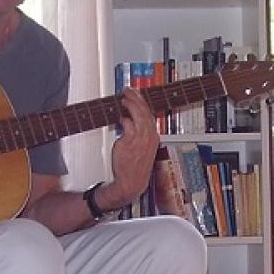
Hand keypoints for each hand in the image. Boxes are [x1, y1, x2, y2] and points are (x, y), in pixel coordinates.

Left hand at [102, 88, 160, 207]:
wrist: (131, 182)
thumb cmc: (135, 166)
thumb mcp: (142, 148)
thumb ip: (137, 133)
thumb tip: (128, 119)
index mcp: (153, 137)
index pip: (149, 114)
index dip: (142, 102)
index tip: (136, 94)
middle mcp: (149, 136)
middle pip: (144, 111)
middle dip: (136, 98)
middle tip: (128, 91)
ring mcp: (139, 139)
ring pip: (137, 115)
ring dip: (130, 104)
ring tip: (123, 99)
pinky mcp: (129, 142)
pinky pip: (127, 125)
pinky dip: (124, 119)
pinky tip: (120, 117)